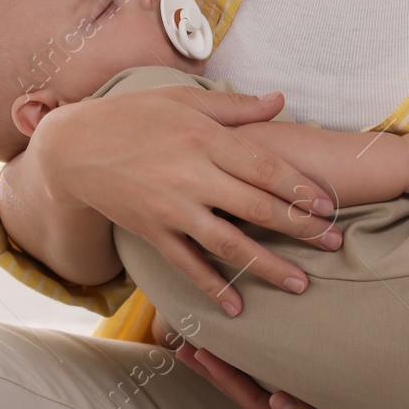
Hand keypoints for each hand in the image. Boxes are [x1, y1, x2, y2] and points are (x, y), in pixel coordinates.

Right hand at [30, 86, 343, 314]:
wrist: (72, 148)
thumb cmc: (131, 116)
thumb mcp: (182, 100)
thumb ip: (236, 107)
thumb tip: (282, 100)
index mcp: (204, 139)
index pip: (266, 168)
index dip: (302, 189)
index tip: (330, 205)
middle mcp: (191, 175)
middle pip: (258, 208)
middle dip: (302, 229)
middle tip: (336, 243)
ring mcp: (171, 209)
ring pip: (230, 244)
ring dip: (269, 266)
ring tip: (302, 284)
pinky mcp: (152, 232)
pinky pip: (188, 266)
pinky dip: (213, 288)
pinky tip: (239, 307)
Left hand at [174, 341, 408, 408]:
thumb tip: (276, 400)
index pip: (251, 399)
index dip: (223, 377)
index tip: (197, 353)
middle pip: (246, 391)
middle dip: (214, 368)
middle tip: (184, 342)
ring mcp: (304, 406)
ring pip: (259, 382)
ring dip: (231, 363)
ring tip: (204, 340)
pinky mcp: (317, 391)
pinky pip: (279, 375)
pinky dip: (258, 361)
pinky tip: (253, 343)